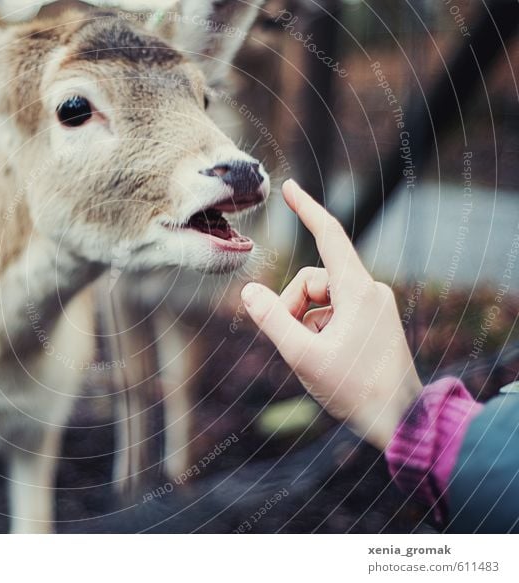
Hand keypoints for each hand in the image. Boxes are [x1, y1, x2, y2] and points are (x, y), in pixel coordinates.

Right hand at [242, 180, 421, 449]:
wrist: (403, 422)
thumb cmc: (355, 390)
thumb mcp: (303, 356)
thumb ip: (272, 321)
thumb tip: (248, 291)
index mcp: (358, 290)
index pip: (329, 235)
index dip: (307, 209)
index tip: (289, 187)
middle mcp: (370, 291)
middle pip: (313, 280)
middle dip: (292, 306)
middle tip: (290, 343)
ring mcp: (374, 308)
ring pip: (321, 300)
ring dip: (305, 323)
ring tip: (311, 357)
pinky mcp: (374, 323)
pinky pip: (335, 314)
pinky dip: (320, 330)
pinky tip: (325, 360)